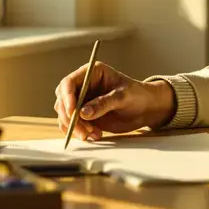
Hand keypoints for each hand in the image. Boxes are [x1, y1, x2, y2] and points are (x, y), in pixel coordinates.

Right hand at [53, 62, 175, 140]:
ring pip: (65, 115)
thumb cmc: (137, 95)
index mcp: (91, 73)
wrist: (145, 108)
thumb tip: (83, 113)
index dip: (67, 97)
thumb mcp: (123, 97)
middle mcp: (83, 86)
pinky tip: (95, 135)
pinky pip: (73, 125)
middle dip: (70, 117)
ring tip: (94, 134)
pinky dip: (79, 132)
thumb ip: (104, 103)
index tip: (72, 112)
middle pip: (62, 100)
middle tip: (84, 130)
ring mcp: (82, 101)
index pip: (69, 83)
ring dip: (75, 127)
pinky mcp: (84, 115)